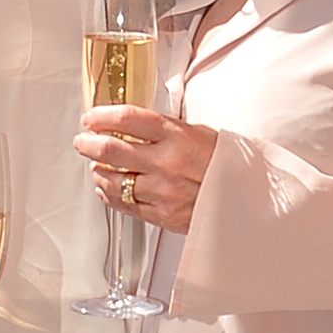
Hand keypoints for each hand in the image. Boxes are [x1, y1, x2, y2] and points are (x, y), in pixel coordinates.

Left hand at [75, 105, 217, 236]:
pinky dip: (109, 194)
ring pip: (112, 181)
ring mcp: (163, 192)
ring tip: (96, 165)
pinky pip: (124, 205)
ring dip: (97, 171)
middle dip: (88, 144)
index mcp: (177, 136)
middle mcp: (167, 163)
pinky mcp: (162, 215)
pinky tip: (106, 187)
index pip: (127, 119)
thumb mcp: (198, 132)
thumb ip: (163, 128)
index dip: (101, 117)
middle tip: (82, 141)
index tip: (91, 118)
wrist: (250, 198)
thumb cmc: (225, 163)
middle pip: (111, 150)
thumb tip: (129, 122)